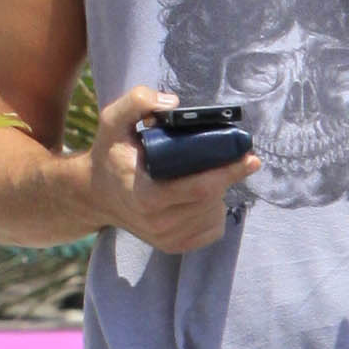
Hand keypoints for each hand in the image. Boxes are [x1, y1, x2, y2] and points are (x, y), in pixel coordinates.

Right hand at [89, 87, 258, 252]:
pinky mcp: (175, 246)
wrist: (96, 194)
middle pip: (212, 200)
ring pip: (215, 214)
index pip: (199, 189)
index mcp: (145, 196)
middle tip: (232, 156)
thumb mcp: (113, 121)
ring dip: (220, 192)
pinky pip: (214, 229)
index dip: (228, 173)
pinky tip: (202, 195)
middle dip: (227, 177)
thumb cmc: (111, 154)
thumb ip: (137, 102)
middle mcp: (157, 223)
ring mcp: (166, 238)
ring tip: (205, 173)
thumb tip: (173, 103)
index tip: (251, 158)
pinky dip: (215, 210)